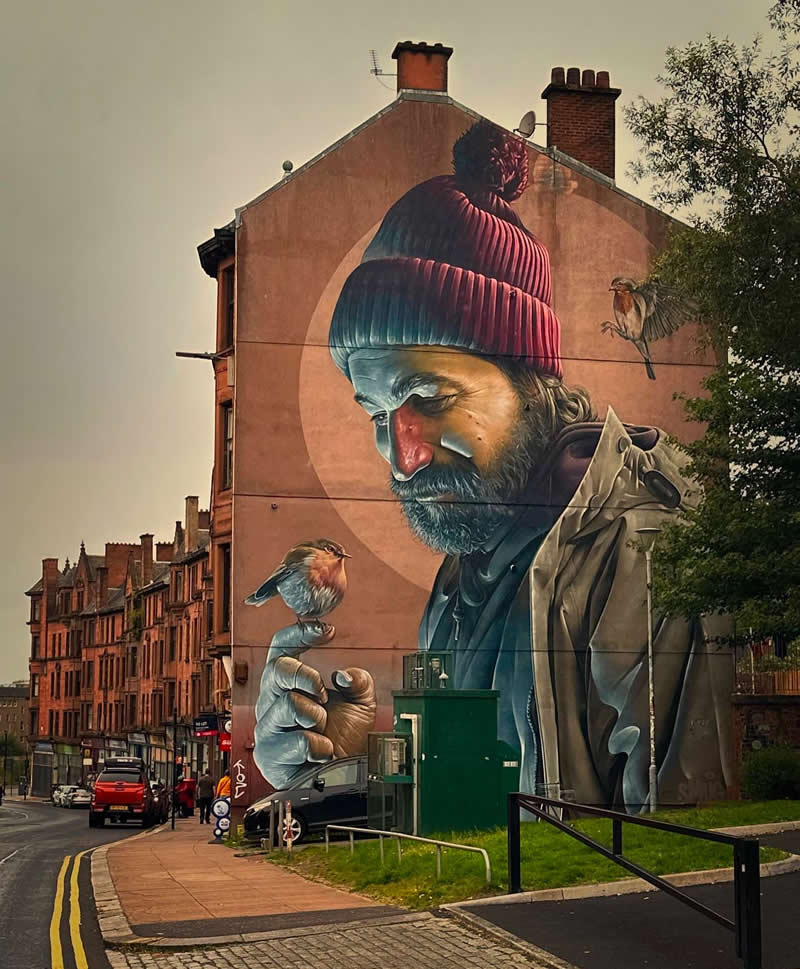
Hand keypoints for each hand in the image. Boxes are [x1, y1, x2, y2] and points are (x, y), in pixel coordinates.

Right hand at [253, 622, 376, 788]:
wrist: (346, 778)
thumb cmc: (346, 739)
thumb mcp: (360, 702)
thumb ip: (358, 681)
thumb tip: (344, 675)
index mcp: (289, 683)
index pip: (281, 648)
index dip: (298, 634)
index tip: (325, 631)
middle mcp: (272, 701)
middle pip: (276, 670)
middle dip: (305, 677)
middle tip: (322, 691)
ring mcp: (268, 728)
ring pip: (287, 704)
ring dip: (315, 715)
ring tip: (322, 727)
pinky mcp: (269, 755)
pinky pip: (295, 740)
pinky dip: (318, 745)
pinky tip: (323, 751)